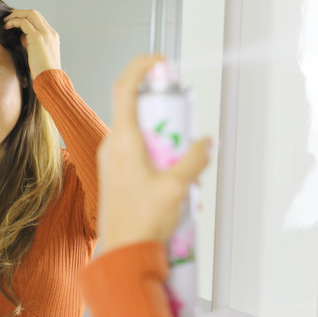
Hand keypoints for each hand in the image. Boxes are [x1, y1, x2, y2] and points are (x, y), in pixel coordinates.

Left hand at [3, 9, 60, 78]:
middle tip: (8, 18)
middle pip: (34, 13)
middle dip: (20, 13)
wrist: (50, 80)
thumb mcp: (37, 55)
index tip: (15, 23)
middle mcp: (50, 33)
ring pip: (29, 14)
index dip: (26, 19)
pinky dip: (13, 22)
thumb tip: (21, 37)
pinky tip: (6, 27)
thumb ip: (31, 44)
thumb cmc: (43, 73)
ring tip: (5, 21)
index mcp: (52, 37)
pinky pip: (23, 22)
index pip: (39, 20)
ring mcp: (45, 34)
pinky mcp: (37, 37)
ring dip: (15, 15)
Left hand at [97, 55, 210, 253]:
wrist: (123, 254)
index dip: (141, 68)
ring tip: (181, 157)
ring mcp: (111, 159)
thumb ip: (194, 159)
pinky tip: (172, 173)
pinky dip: (156, 150)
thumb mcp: (177, 187)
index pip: (125, 89)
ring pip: (138, 131)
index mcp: (123, 142)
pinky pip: (136, 149)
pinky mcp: (115, 172)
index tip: (161, 62)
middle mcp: (112, 146)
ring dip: (162, 134)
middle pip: (135, 108)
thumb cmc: (141, 224)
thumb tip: (206, 142)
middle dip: (163, 108)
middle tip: (183, 119)